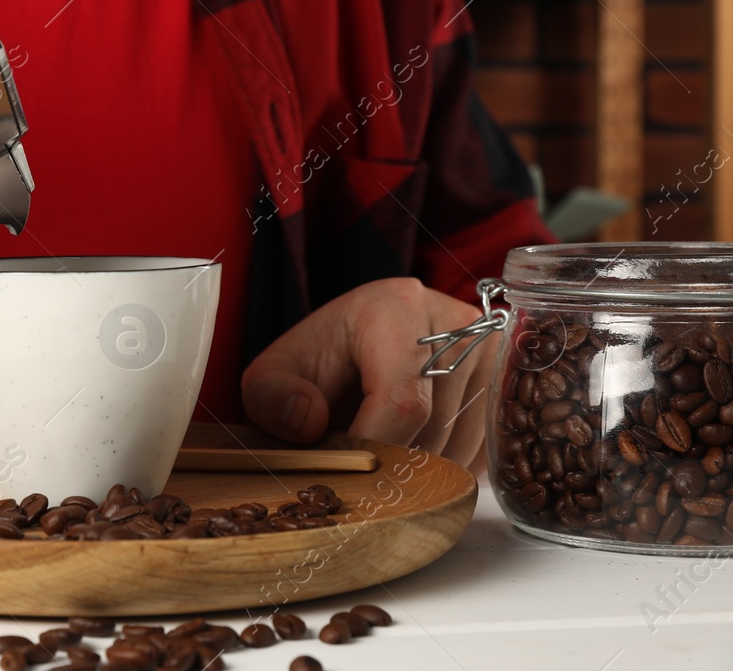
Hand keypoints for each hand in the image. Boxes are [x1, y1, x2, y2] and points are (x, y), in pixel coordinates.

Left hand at [240, 277, 491, 469]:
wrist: (361, 342)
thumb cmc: (321, 360)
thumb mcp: (274, 374)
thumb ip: (272, 398)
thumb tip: (308, 422)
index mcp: (394, 308)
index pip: (401, 400)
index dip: (374, 449)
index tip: (350, 475)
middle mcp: (456, 322)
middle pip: (434, 429)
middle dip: (392, 465)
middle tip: (362, 470)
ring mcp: (492, 352)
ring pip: (465, 448)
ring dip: (421, 473)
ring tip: (386, 453)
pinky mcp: (511, 383)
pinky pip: (487, 452)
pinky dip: (450, 468)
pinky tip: (416, 453)